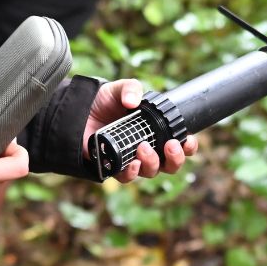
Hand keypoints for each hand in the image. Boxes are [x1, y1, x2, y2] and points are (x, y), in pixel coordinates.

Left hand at [83, 79, 198, 182]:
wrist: (78, 111)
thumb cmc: (104, 101)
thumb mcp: (119, 88)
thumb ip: (130, 88)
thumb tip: (133, 102)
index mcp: (155, 132)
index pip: (180, 145)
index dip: (188, 146)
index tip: (188, 140)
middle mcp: (147, 149)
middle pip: (170, 165)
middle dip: (175, 159)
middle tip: (169, 145)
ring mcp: (131, 159)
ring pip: (150, 172)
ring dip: (152, 163)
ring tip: (143, 147)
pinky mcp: (113, 167)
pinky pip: (126, 177)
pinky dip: (131, 172)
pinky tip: (131, 163)